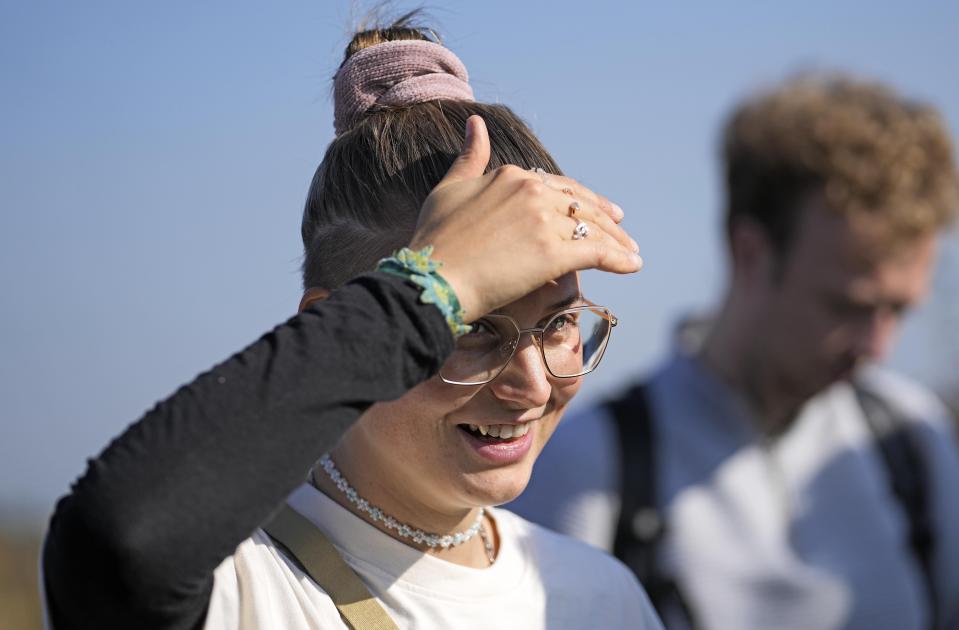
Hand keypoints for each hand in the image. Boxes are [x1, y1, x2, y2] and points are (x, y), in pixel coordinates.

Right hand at [410, 115, 642, 319]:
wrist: (432, 276)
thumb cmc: (435, 238)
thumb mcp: (450, 188)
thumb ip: (469, 157)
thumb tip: (475, 122)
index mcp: (511, 175)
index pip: (557, 186)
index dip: (579, 199)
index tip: (595, 209)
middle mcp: (532, 192)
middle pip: (580, 206)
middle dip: (605, 219)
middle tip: (622, 230)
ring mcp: (544, 221)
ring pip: (593, 228)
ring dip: (617, 242)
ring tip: (631, 253)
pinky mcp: (553, 253)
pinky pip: (596, 252)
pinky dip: (619, 259)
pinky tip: (632, 266)